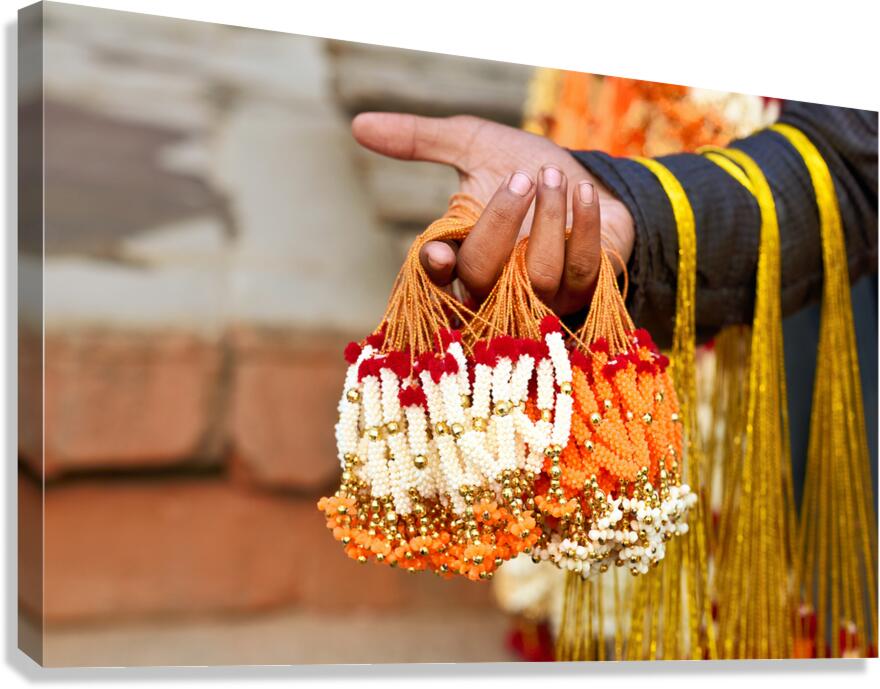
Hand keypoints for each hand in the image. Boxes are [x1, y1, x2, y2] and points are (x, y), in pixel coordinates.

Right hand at [351, 113, 634, 314]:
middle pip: (481, 277)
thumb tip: (358, 123)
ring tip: (554, 177)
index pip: (436, 278)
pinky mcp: (582, 293)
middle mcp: (495, 286)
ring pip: (535, 278)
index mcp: (460, 257)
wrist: (589, 182)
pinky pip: (580, 271)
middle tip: (522, 178)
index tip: (439, 252)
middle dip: (500, 224)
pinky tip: (582, 192)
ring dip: (547, 220)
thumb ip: (422, 139)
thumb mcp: (474, 145)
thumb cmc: (525, 168)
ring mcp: (539, 297)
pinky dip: (584, 227)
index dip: (435, 271)